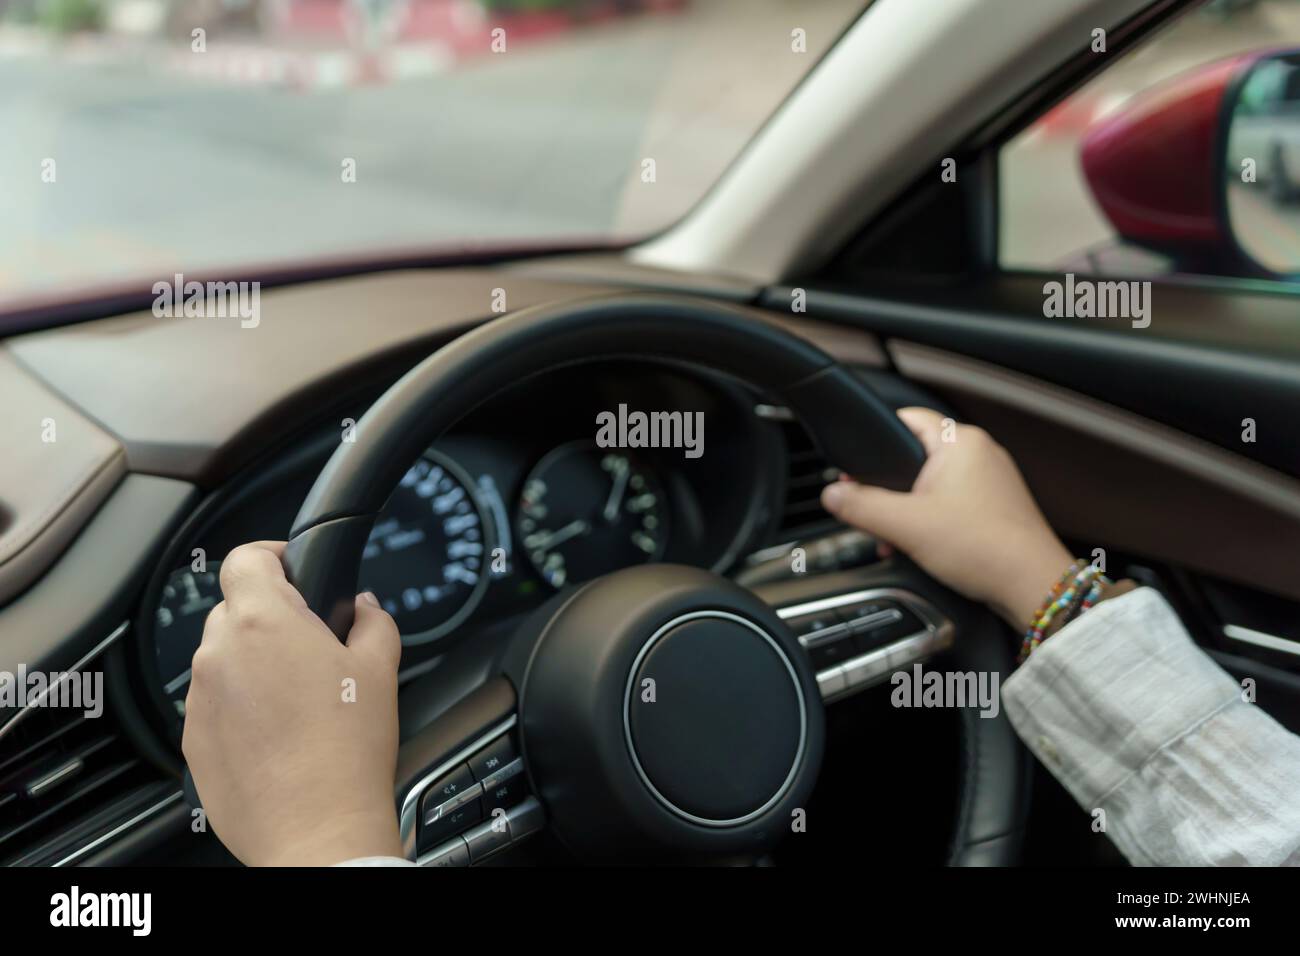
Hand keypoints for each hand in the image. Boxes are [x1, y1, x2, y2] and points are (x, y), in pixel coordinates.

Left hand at [182, 541, 402, 865]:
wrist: (315, 829)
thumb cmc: (345, 752)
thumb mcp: (381, 669)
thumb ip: (373, 621)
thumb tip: (364, 608)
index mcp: (263, 622)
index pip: (244, 557)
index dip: (271, 555)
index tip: (292, 567)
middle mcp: (219, 654)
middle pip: (234, 609)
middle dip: (271, 618)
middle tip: (313, 645)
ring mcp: (199, 699)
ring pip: (223, 659)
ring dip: (254, 664)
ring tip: (299, 699)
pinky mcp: (192, 740)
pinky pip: (214, 704)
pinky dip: (241, 707)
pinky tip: (279, 733)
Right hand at [820, 408, 1072, 630]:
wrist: (1031, 586)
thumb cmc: (984, 548)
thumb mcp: (906, 526)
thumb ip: (861, 506)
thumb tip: (832, 495)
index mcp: (960, 442)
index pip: (907, 418)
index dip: (875, 441)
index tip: (855, 468)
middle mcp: (980, 453)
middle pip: (916, 456)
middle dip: (888, 487)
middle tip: (872, 511)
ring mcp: (991, 480)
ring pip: (933, 483)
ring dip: (908, 509)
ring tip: (896, 537)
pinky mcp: (996, 506)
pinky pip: (952, 502)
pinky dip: (931, 519)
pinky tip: (921, 546)